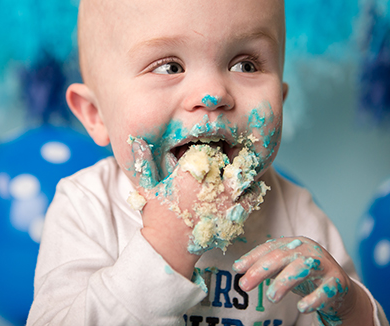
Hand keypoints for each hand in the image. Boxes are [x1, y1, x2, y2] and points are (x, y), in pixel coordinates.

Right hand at [131, 136, 266, 256]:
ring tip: (231, 174)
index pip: (206, 148)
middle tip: (216, 166)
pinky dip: (251, 189)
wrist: (170, 247)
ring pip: (242, 172)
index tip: (201, 157)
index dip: (205, 151)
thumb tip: (136, 141)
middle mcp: (210, 181)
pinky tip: (242, 190)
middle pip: (226, 158)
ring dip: (238, 170)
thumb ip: (144, 163)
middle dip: (222, 159)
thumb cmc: (158, 217)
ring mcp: (225, 197)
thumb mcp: (147, 188)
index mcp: (190, 171)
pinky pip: (253, 194)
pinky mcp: (236, 212)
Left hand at [233, 237, 364, 324]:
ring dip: (284, 282)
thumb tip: (239, 267)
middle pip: (282, 256)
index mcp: (295, 244)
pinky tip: (302, 308)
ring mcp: (325, 265)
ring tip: (271, 297)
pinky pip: (325, 290)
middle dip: (261, 270)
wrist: (339, 286)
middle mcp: (309, 251)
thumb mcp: (285, 267)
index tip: (237, 269)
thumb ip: (265, 265)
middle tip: (244, 285)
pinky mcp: (337, 282)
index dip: (252, 257)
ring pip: (301, 269)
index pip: (270, 248)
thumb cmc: (305, 274)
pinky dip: (313, 299)